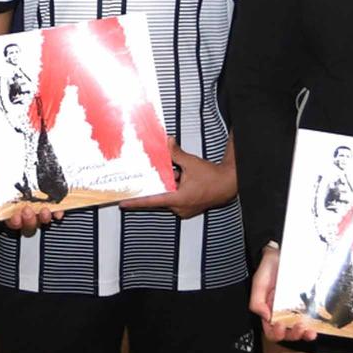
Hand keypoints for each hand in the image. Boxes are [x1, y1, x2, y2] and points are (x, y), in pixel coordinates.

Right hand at [0, 154, 63, 233]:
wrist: (7, 147)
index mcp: (7, 207)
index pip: (11, 222)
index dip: (13, 223)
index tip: (14, 217)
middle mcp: (23, 206)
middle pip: (29, 223)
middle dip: (29, 221)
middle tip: (27, 211)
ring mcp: (37, 201)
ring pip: (42, 218)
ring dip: (44, 218)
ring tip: (44, 210)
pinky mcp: (48, 193)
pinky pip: (56, 207)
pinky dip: (58, 210)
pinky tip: (57, 209)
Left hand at [118, 147, 233, 219]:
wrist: (229, 184)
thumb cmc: (213, 178)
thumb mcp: (191, 163)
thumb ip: (176, 154)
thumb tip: (167, 143)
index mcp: (178, 199)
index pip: (151, 201)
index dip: (135, 201)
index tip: (123, 202)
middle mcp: (180, 207)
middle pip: (159, 197)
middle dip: (156, 186)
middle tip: (149, 179)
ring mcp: (185, 209)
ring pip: (168, 197)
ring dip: (168, 187)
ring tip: (176, 174)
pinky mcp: (189, 208)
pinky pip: (176, 198)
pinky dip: (175, 189)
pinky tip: (180, 178)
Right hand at [250, 244, 316, 343]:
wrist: (279, 254)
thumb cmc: (267, 269)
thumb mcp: (258, 284)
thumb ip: (257, 302)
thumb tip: (265, 317)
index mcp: (269, 312)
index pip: (271, 331)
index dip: (276, 333)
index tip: (280, 326)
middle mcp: (282, 314)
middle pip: (288, 334)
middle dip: (293, 335)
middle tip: (299, 328)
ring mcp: (295, 310)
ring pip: (300, 329)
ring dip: (305, 334)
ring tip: (309, 331)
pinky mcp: (306, 303)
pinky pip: (310, 318)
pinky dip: (314, 325)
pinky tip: (316, 326)